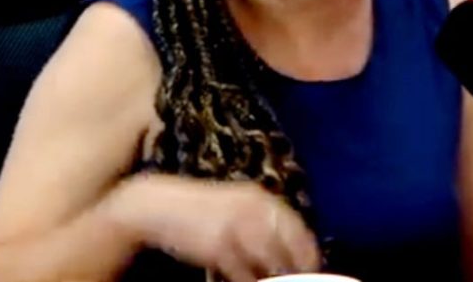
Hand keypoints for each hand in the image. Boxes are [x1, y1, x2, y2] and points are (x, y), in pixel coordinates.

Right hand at [110, 174, 320, 281]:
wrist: (159, 206)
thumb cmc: (202, 210)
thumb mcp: (236, 206)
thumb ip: (262, 223)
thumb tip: (290, 251)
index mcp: (260, 199)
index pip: (297, 229)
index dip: (308, 253)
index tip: (313, 270)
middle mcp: (252, 211)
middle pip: (288, 249)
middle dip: (295, 270)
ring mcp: (235, 229)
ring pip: (269, 264)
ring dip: (274, 279)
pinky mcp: (218, 247)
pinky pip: (244, 275)